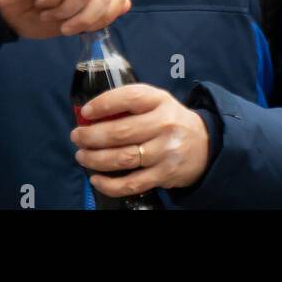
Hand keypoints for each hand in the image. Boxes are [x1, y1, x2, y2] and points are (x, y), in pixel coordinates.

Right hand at [0, 0, 130, 38]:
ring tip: (48, 12)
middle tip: (64, 26)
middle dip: (84, 19)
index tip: (82, 29)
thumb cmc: (36, 16)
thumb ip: (97, 13)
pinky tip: (39, 2)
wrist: (2, 13)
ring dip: (62, 11)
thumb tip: (126, 3)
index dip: (104, 16)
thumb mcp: (71, 22)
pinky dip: (49, 1)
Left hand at [72, 84, 209, 195]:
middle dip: (92, 136)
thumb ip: (130, 105)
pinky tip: (96, 179)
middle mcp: (165, 125)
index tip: (86, 112)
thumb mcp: (157, 103)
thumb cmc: (170, 121)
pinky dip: (109, 184)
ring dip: (95, 159)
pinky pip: (131, 183)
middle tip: (77, 137)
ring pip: (123, 158)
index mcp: (161, 101)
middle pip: (121, 132)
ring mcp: (165, 151)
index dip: (105, 104)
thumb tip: (91, 115)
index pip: (130, 98)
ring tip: (82, 156)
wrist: (204, 145)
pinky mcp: (164, 175)